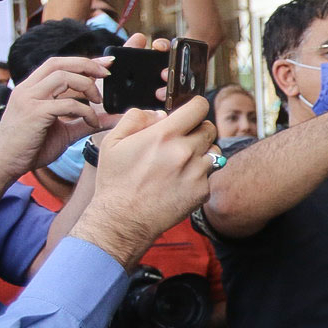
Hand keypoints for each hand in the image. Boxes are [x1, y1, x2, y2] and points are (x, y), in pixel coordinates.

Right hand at [0, 55, 111, 180]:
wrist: (3, 165)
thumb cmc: (30, 148)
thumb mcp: (64, 131)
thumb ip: (86, 122)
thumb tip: (113, 118)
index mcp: (31, 89)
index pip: (58, 65)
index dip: (83, 61)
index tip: (106, 63)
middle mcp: (28, 89)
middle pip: (59, 64)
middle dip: (87, 65)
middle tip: (108, 75)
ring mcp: (29, 99)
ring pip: (63, 77)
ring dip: (87, 86)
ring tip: (98, 102)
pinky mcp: (34, 113)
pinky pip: (67, 104)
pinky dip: (86, 111)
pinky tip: (92, 122)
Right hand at [69, 97, 217, 266]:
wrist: (123, 220)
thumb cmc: (116, 181)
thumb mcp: (113, 142)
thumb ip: (136, 119)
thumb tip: (160, 114)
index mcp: (165, 135)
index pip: (198, 107)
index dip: (195, 106)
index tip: (190, 112)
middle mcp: (185, 151)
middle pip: (209, 128)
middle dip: (197, 130)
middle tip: (181, 140)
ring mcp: (197, 172)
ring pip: (214, 151)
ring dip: (201, 152)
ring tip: (180, 162)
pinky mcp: (202, 191)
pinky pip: (209, 175)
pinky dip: (199, 175)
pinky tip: (179, 182)